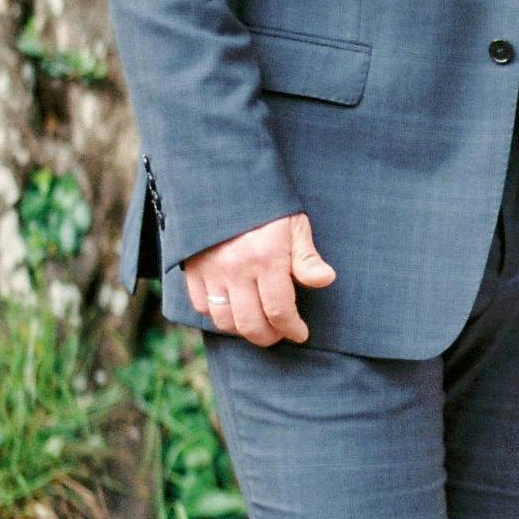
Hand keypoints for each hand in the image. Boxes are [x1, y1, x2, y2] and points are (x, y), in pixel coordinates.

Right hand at [183, 213, 335, 345]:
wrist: (221, 181)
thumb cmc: (265, 206)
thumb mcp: (294, 224)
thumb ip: (307, 257)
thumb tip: (326, 280)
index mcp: (265, 258)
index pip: (279, 311)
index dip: (292, 329)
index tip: (300, 333)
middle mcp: (235, 268)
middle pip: (251, 324)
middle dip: (269, 336)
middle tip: (281, 333)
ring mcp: (210, 271)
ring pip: (224, 321)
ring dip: (244, 330)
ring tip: (259, 324)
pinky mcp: (192, 269)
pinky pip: (202, 306)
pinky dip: (218, 316)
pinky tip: (234, 310)